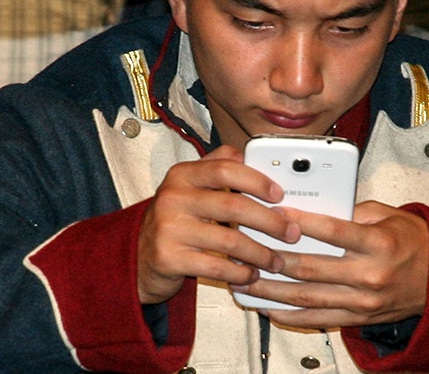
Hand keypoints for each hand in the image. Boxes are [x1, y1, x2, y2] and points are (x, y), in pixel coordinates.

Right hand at [136, 144, 302, 304]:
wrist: (138, 256)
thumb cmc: (176, 219)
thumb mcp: (189, 186)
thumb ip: (217, 167)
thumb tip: (250, 154)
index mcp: (183, 174)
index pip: (226, 168)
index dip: (257, 180)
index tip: (279, 195)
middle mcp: (174, 197)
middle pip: (234, 205)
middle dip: (270, 221)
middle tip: (291, 233)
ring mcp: (169, 228)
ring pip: (230, 240)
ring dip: (260, 253)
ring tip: (276, 261)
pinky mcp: (169, 258)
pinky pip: (216, 266)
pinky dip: (240, 273)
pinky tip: (251, 275)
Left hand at [232, 200, 428, 328]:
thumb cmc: (414, 242)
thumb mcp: (390, 214)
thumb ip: (353, 209)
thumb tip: (315, 203)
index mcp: (378, 244)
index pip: (331, 231)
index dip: (299, 222)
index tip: (273, 213)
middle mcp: (369, 275)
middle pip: (311, 267)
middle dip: (273, 258)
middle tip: (247, 247)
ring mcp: (363, 302)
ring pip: (307, 297)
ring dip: (272, 290)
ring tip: (244, 280)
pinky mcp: (358, 319)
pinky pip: (317, 320)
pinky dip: (289, 315)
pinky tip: (267, 305)